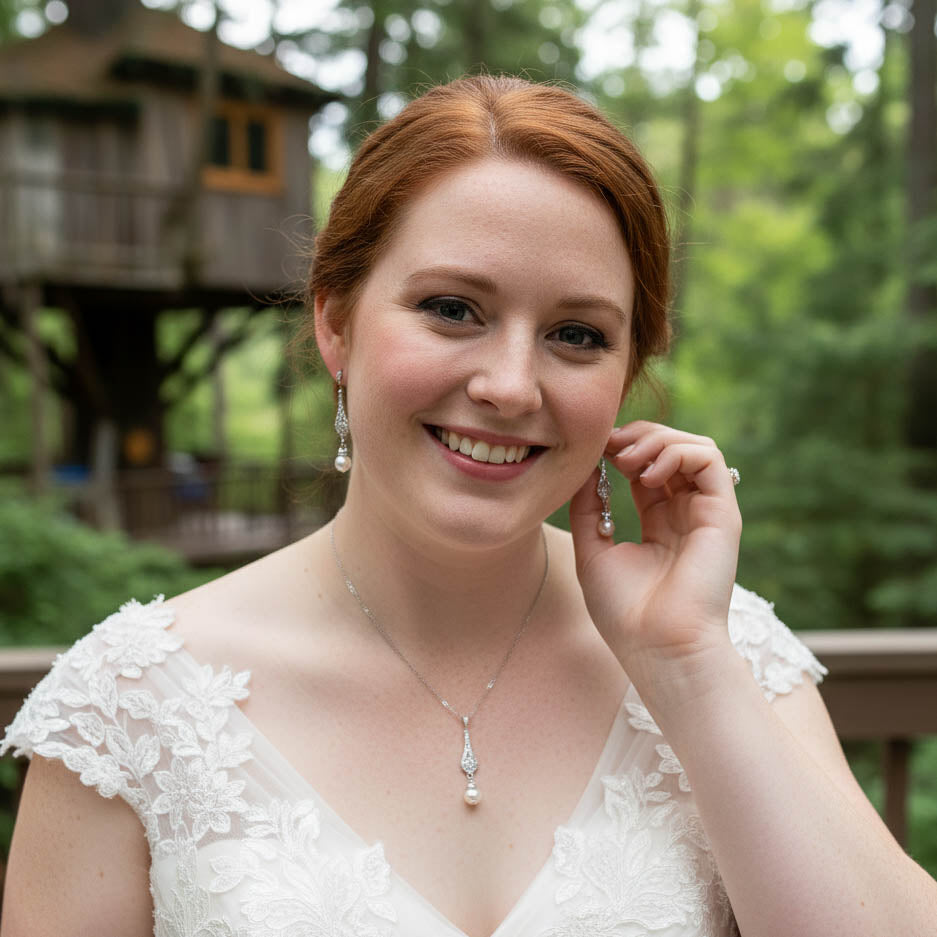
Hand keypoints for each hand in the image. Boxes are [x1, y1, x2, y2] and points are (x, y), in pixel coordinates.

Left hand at [569, 421, 741, 679]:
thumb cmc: (625, 612)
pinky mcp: (722, 514)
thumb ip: (589, 508)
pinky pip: (710, 458)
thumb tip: (584, 469)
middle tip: (608, 448)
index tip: (593, 449)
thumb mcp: (593, 550)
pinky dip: (676, 452)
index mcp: (659, 521)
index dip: (620, 448)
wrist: (658, 647)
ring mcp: (706, 512)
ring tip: (625, 461)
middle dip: (637, 437)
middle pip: (670, 449)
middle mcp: (686, 512)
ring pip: (693, 446)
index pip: (645, 466)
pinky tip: (646, 475)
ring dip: (657, 440)